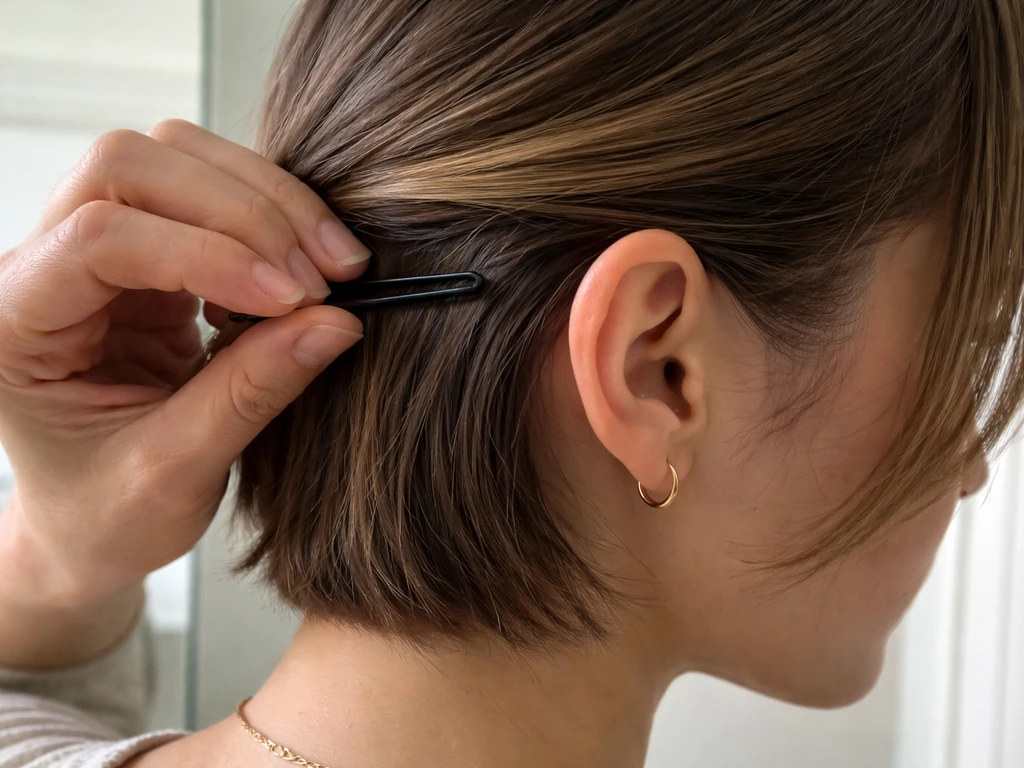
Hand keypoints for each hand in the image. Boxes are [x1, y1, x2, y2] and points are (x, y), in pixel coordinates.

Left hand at [0, 119, 369, 615]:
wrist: (91, 527)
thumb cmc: (104, 516)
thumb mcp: (174, 473)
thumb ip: (249, 394)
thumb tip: (335, 324)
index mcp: (14, 323)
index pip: (100, 235)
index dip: (207, 254)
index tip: (292, 301)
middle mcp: (43, 267)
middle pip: (133, 165)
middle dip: (243, 208)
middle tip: (324, 277)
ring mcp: (96, 251)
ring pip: (177, 158)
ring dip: (267, 202)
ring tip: (331, 266)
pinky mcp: (150, 256)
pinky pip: (213, 193)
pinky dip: (272, 219)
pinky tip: (304, 274)